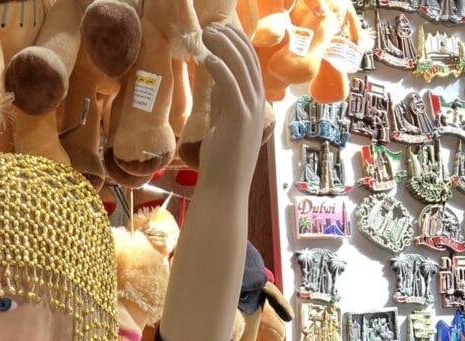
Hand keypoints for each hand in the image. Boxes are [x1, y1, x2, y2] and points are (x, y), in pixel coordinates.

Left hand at [198, 23, 264, 195]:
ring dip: (223, 47)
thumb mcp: (222, 125)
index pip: (250, 65)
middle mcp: (258, 105)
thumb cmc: (221, 163)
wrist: (224, 190)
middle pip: (248, 61)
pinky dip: (220, 68)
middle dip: (230, 39)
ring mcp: (251, 112)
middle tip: (210, 26)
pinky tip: (207, 57)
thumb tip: (217, 78)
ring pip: (240, 68)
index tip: (220, 31)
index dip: (236, 44)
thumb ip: (222, 102)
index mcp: (255, 105)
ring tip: (207, 33)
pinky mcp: (239, 119)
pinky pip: (231, 86)